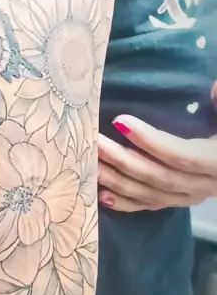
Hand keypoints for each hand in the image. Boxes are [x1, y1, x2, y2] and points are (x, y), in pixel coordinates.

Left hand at [98, 110, 216, 212]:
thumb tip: (214, 88)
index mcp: (216, 162)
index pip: (181, 156)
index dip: (150, 141)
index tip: (119, 120)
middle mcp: (204, 185)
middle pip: (158, 177)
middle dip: (123, 160)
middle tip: (94, 141)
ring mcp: (190, 196)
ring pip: (150, 194)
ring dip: (117, 181)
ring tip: (90, 164)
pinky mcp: (179, 200)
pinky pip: (150, 206)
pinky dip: (125, 203)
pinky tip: (102, 194)